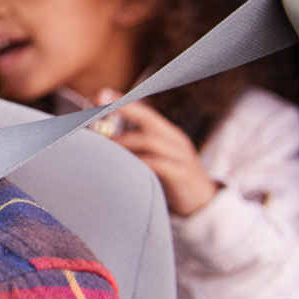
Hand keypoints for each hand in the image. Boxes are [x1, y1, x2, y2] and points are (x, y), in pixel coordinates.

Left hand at [96, 91, 218, 216]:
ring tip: (101, 146)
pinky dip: (139, 162)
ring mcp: (181, 156)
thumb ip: (132, 149)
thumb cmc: (168, 180)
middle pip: (149, 119)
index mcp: (167, 134)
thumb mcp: (153, 159)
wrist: (202, 204)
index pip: (145, 113)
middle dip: (124, 108)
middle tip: (98, 103)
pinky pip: (160, 165)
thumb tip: (96, 142)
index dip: (123, 102)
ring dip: (123, 141)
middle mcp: (175, 141)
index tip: (100, 94)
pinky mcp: (183, 175)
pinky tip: (123, 165)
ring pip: (150, 141)